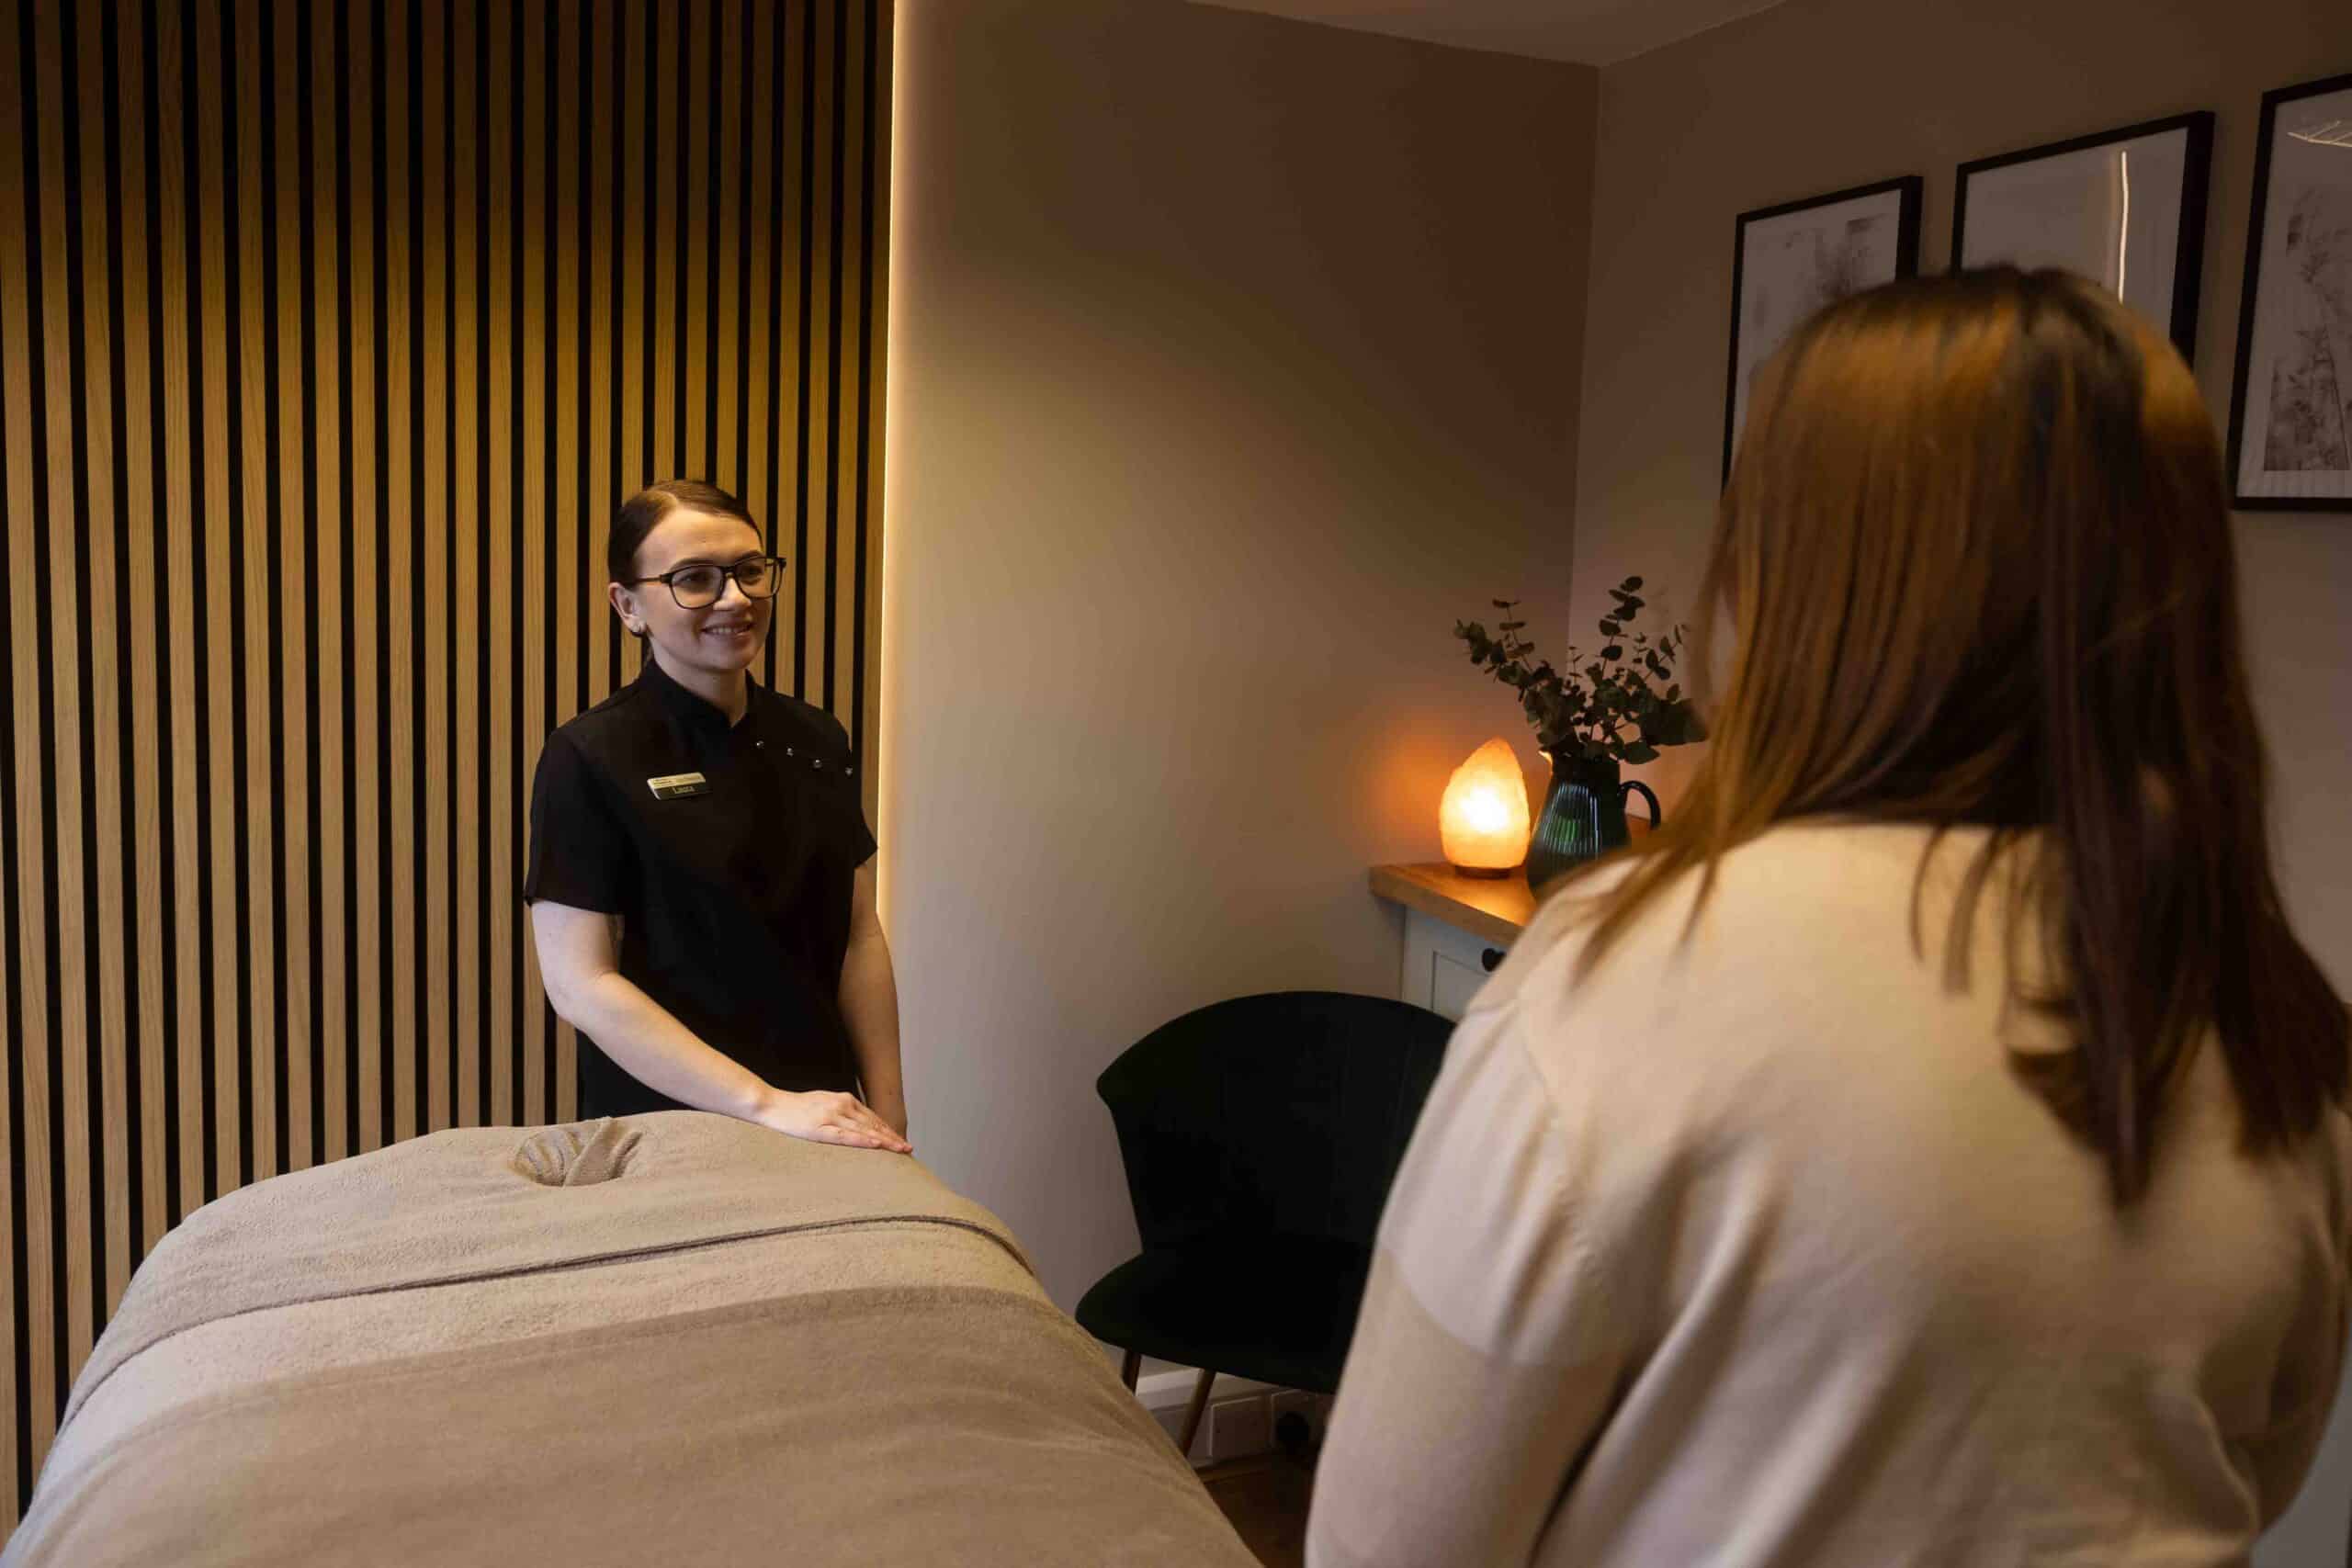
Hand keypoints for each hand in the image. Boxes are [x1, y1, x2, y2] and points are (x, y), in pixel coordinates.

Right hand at [753, 1088, 912, 1153]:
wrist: (771, 1105)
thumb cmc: (795, 1108)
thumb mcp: (823, 1104)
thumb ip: (841, 1112)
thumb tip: (857, 1124)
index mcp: (844, 1099)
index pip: (872, 1117)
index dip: (888, 1130)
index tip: (900, 1141)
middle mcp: (842, 1105)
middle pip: (873, 1124)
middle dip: (892, 1137)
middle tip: (908, 1149)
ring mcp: (832, 1116)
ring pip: (865, 1130)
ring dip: (885, 1141)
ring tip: (900, 1150)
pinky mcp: (820, 1128)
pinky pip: (846, 1136)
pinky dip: (863, 1141)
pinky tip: (877, 1146)